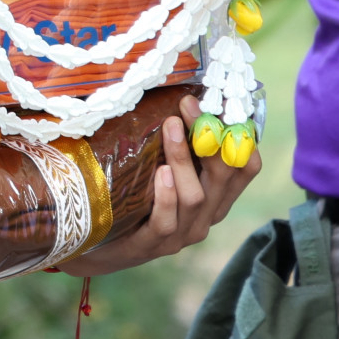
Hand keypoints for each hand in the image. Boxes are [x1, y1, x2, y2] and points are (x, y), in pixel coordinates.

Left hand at [57, 94, 261, 277]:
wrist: (94, 242)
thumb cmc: (131, 195)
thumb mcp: (158, 166)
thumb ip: (174, 142)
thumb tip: (175, 92)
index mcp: (213, 196)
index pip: (244, 168)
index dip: (242, 138)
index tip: (226, 105)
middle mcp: (204, 217)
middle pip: (223, 178)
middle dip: (210, 138)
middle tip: (188, 104)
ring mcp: (180, 234)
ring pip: (195, 197)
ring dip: (184, 159)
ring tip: (171, 127)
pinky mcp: (152, 246)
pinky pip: (167, 222)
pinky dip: (167, 197)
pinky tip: (160, 173)